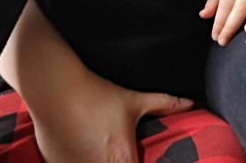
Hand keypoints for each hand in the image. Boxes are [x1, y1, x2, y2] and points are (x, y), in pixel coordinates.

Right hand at [31, 70, 193, 162]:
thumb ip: (163, 103)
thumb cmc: (95, 94)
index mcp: (121, 159)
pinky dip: (80, 162)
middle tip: (114, 150)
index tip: (137, 157)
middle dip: (119, 161)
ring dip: (98, 161)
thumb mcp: (133, 100)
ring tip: (98, 147)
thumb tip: (190, 102)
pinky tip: (82, 148)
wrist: (54, 89)